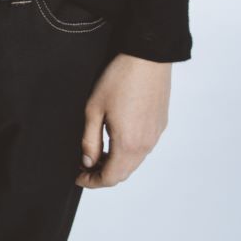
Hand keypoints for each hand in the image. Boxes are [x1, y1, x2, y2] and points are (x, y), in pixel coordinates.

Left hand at [77, 54, 171, 188]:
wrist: (148, 58)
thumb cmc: (120, 79)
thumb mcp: (94, 109)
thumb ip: (89, 140)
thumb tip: (88, 161)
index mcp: (128, 144)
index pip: (110, 178)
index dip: (92, 182)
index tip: (79, 177)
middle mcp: (146, 145)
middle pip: (123, 173)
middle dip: (103, 174)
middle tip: (85, 166)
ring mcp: (155, 135)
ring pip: (134, 162)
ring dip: (116, 164)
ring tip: (97, 152)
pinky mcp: (160, 125)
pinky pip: (144, 148)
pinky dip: (128, 152)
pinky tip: (115, 139)